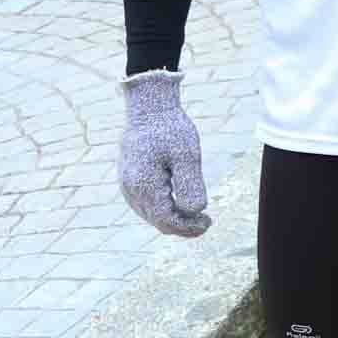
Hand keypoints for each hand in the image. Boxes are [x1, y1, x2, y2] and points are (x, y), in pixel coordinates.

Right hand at [118, 70, 210, 237]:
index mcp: (144, 185)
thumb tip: (195, 211)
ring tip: (198, 218)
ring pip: (150, 216)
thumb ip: (190, 184)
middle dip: (183, 227)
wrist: (149, 110)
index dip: (188, 226)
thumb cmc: (171, 129)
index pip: (166, 219)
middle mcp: (131, 190)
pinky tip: (181, 208)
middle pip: (158, 221)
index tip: (209, 222)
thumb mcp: (188, 155)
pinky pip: (145, 205)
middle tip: (207, 223)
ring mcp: (127, 186)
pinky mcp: (130, 181)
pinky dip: (163, 211)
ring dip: (173, 220)